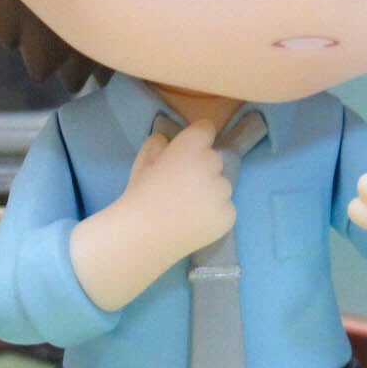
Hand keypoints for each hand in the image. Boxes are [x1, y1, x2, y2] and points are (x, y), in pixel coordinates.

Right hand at [122, 122, 236, 258]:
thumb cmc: (138, 196)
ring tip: (187, 207)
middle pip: (215, 158)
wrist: (140, 238)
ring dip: (210, 191)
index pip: (206, 129)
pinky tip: (195, 222)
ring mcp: (222, 192)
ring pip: (222, 184)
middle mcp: (210, 166)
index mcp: (189, 148)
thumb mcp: (143, 161)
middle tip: (182, 185)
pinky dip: (215, 213)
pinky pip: (226, 207)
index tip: (187, 152)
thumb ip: (159, 144)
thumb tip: (170, 142)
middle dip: (202, 167)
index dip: (196, 140)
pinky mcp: (228, 216)